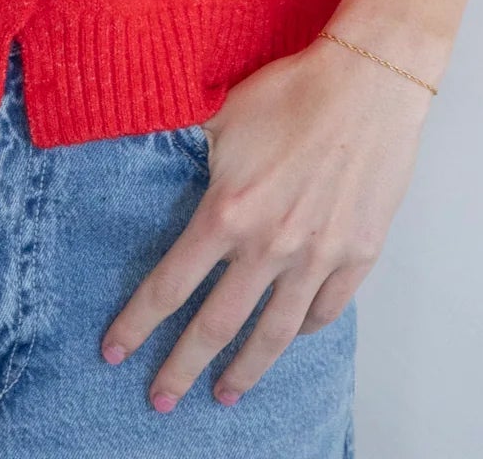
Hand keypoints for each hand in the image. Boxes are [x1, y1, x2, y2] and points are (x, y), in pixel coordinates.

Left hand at [99, 36, 433, 410]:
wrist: (367, 82)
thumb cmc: (292, 91)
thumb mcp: (219, 116)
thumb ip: (184, 150)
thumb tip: (148, 158)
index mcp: (226, 212)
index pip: (170, 285)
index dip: (138, 322)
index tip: (115, 351)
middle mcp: (269, 246)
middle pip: (215, 326)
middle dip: (181, 368)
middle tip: (160, 400)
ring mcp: (317, 256)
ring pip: (273, 334)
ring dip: (244, 370)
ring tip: (225, 394)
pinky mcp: (357, 254)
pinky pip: (325, 310)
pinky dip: (303, 331)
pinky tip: (287, 337)